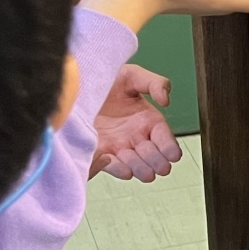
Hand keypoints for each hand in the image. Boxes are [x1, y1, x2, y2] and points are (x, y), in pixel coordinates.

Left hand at [91, 64, 181, 181]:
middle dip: (158, 162)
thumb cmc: (106, 80)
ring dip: (141, 169)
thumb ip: (155, 83)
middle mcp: (135, 136)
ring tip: (147, 174)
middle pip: (152, 154)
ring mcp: (118, 146)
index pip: (164, 137)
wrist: (74, 86)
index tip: (174, 155)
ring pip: (134, 163)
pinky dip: (118, 170)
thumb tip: (166, 101)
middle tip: (162, 168)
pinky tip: (127, 171)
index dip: (170, 147)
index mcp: (148, 120)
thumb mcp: (132, 75)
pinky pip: (110, 164)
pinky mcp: (100, 152)